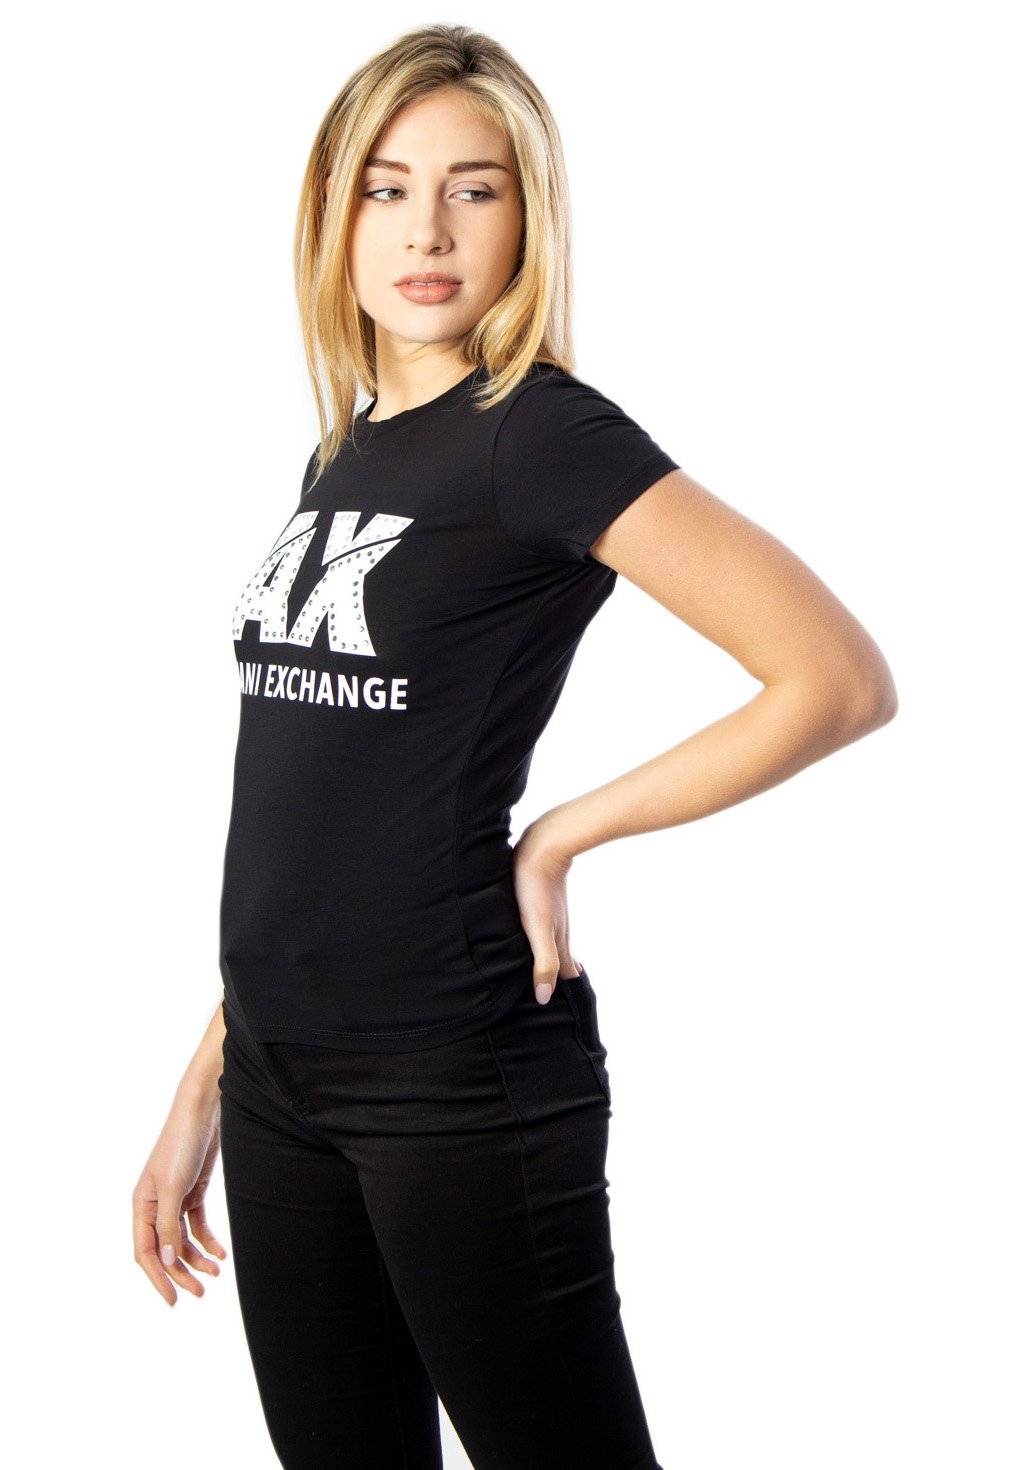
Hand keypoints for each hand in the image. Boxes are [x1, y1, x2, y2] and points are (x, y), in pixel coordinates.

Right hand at [132, 1089, 227, 1306]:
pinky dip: (207, 1240)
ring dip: (197, 1258)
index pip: (146, 1252)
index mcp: (141, 1205)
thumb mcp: (172, 1187)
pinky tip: (220, 1253)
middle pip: (166, 1250)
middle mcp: (155, 1206)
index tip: (173, 1300)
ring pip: (183, 1240)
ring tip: (216, 1272)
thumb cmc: (181, 1145)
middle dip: (181, 1273)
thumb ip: (168, 1225)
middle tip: (201, 1292)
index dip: (158, 1278)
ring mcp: (174, 1200)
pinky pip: (197, 1225)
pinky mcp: (193, 1192)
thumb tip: (167, 1262)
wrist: (202, 1112)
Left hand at [512, 812, 583, 1003]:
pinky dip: (542, 940)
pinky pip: (545, 926)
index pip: (566, 975)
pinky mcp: (544, 899)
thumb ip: (543, 961)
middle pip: (561, 962)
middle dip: (556, 980)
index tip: (561, 1012)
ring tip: (542, 973)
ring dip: (549, 960)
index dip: (563, 992)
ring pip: (554, 943)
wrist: (546, 844)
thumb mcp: (538, 928)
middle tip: (549, 996)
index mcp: (558, 941)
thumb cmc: (537, 888)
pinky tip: (531, 936)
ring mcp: (553, 914)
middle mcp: (559, 930)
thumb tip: (544, 998)